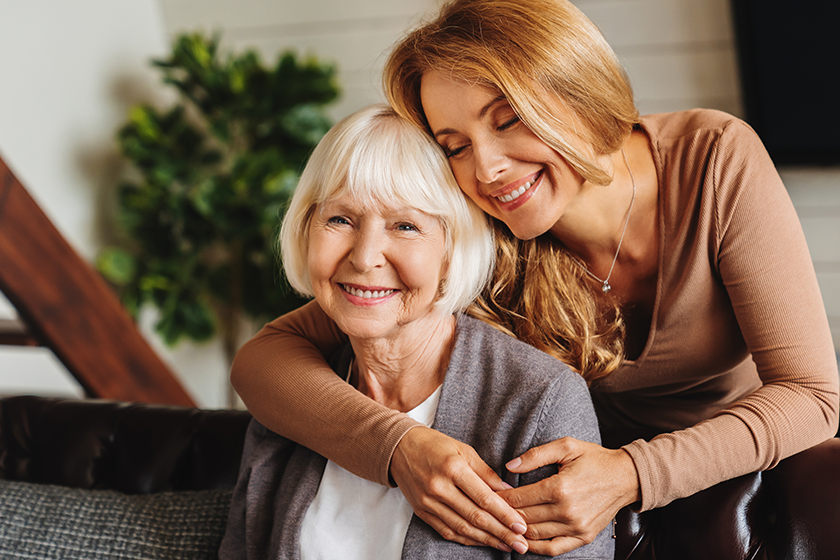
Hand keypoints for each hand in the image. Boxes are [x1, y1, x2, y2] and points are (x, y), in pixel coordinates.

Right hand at [390, 426, 529, 553]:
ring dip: (487, 540)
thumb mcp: (463, 450)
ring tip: (507, 546)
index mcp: (453, 468)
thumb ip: (485, 473)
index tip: (522, 526)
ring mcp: (428, 502)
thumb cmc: (435, 445)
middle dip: (501, 532)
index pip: (484, 498)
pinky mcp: (421, 511)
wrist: (399, 448)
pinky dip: (466, 539)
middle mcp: (439, 487)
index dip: (505, 515)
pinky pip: (447, 531)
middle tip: (521, 544)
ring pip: (462, 528)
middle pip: (475, 517)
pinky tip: (483, 542)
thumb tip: (508, 492)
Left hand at [499, 437, 640, 555]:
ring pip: (534, 534)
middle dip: (503, 515)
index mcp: (559, 487)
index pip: (519, 499)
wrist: (627, 477)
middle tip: (489, 510)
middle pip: (523, 518)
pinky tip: (523, 541)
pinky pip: (553, 548)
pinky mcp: (583, 537)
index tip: (488, 496)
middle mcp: (566, 511)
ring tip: (501, 524)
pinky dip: (535, 547)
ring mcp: (575, 527)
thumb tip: (509, 466)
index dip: (500, 498)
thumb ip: (535, 455)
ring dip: (515, 531)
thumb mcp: (566, 446)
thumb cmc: (595, 459)